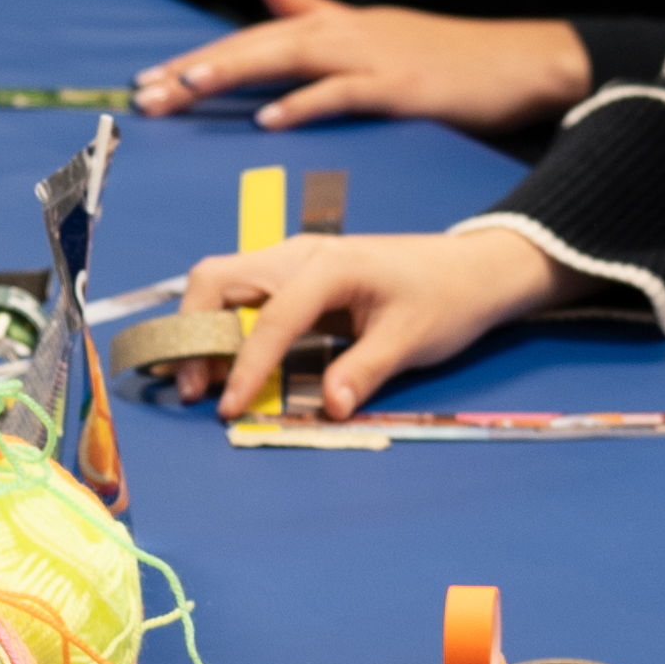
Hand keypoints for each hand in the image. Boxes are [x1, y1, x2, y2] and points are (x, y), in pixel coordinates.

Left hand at [136, 0, 594, 142]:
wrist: (526, 62)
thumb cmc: (449, 58)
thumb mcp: (370, 28)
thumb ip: (312, 7)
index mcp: (337, 27)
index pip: (255, 38)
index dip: (201, 56)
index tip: (148, 78)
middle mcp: (348, 33)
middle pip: (260, 43)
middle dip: (199, 67)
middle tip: (145, 92)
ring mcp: (376, 56)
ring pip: (292, 57)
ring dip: (237, 71)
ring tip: (187, 88)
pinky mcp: (404, 85)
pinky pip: (347, 93)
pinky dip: (307, 103)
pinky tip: (271, 120)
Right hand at [190, 210, 562, 422]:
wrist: (472, 269)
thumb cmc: (447, 298)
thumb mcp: (411, 339)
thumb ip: (364, 371)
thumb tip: (330, 409)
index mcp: (329, 265)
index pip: (269, 317)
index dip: (244, 366)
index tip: (229, 408)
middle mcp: (300, 254)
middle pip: (217, 279)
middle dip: (193, 331)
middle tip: (193, 387)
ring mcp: (294, 261)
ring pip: (223, 284)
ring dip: (202, 329)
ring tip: (201, 381)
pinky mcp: (296, 276)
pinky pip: (244, 296)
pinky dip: (224, 326)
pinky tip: (228, 363)